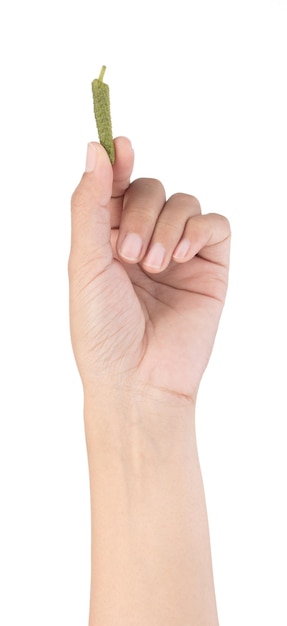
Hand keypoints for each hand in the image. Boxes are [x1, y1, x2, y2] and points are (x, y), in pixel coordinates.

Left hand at [68, 137, 230, 404]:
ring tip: (155, 266)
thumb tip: (95, 148)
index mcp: (107, 240)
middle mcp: (143, 241)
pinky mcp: (209, 267)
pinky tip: (181, 257)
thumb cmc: (102, 330)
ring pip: (182, 202)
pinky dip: (199, 230)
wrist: (138, 380)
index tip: (118, 146)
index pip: (114, 186)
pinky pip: (215, 224)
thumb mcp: (85, 263)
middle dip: (140, 212)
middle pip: (149, 189)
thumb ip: (90, 205)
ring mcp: (178, 253)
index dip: (116, 163)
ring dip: (166, 226)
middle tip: (130, 254)